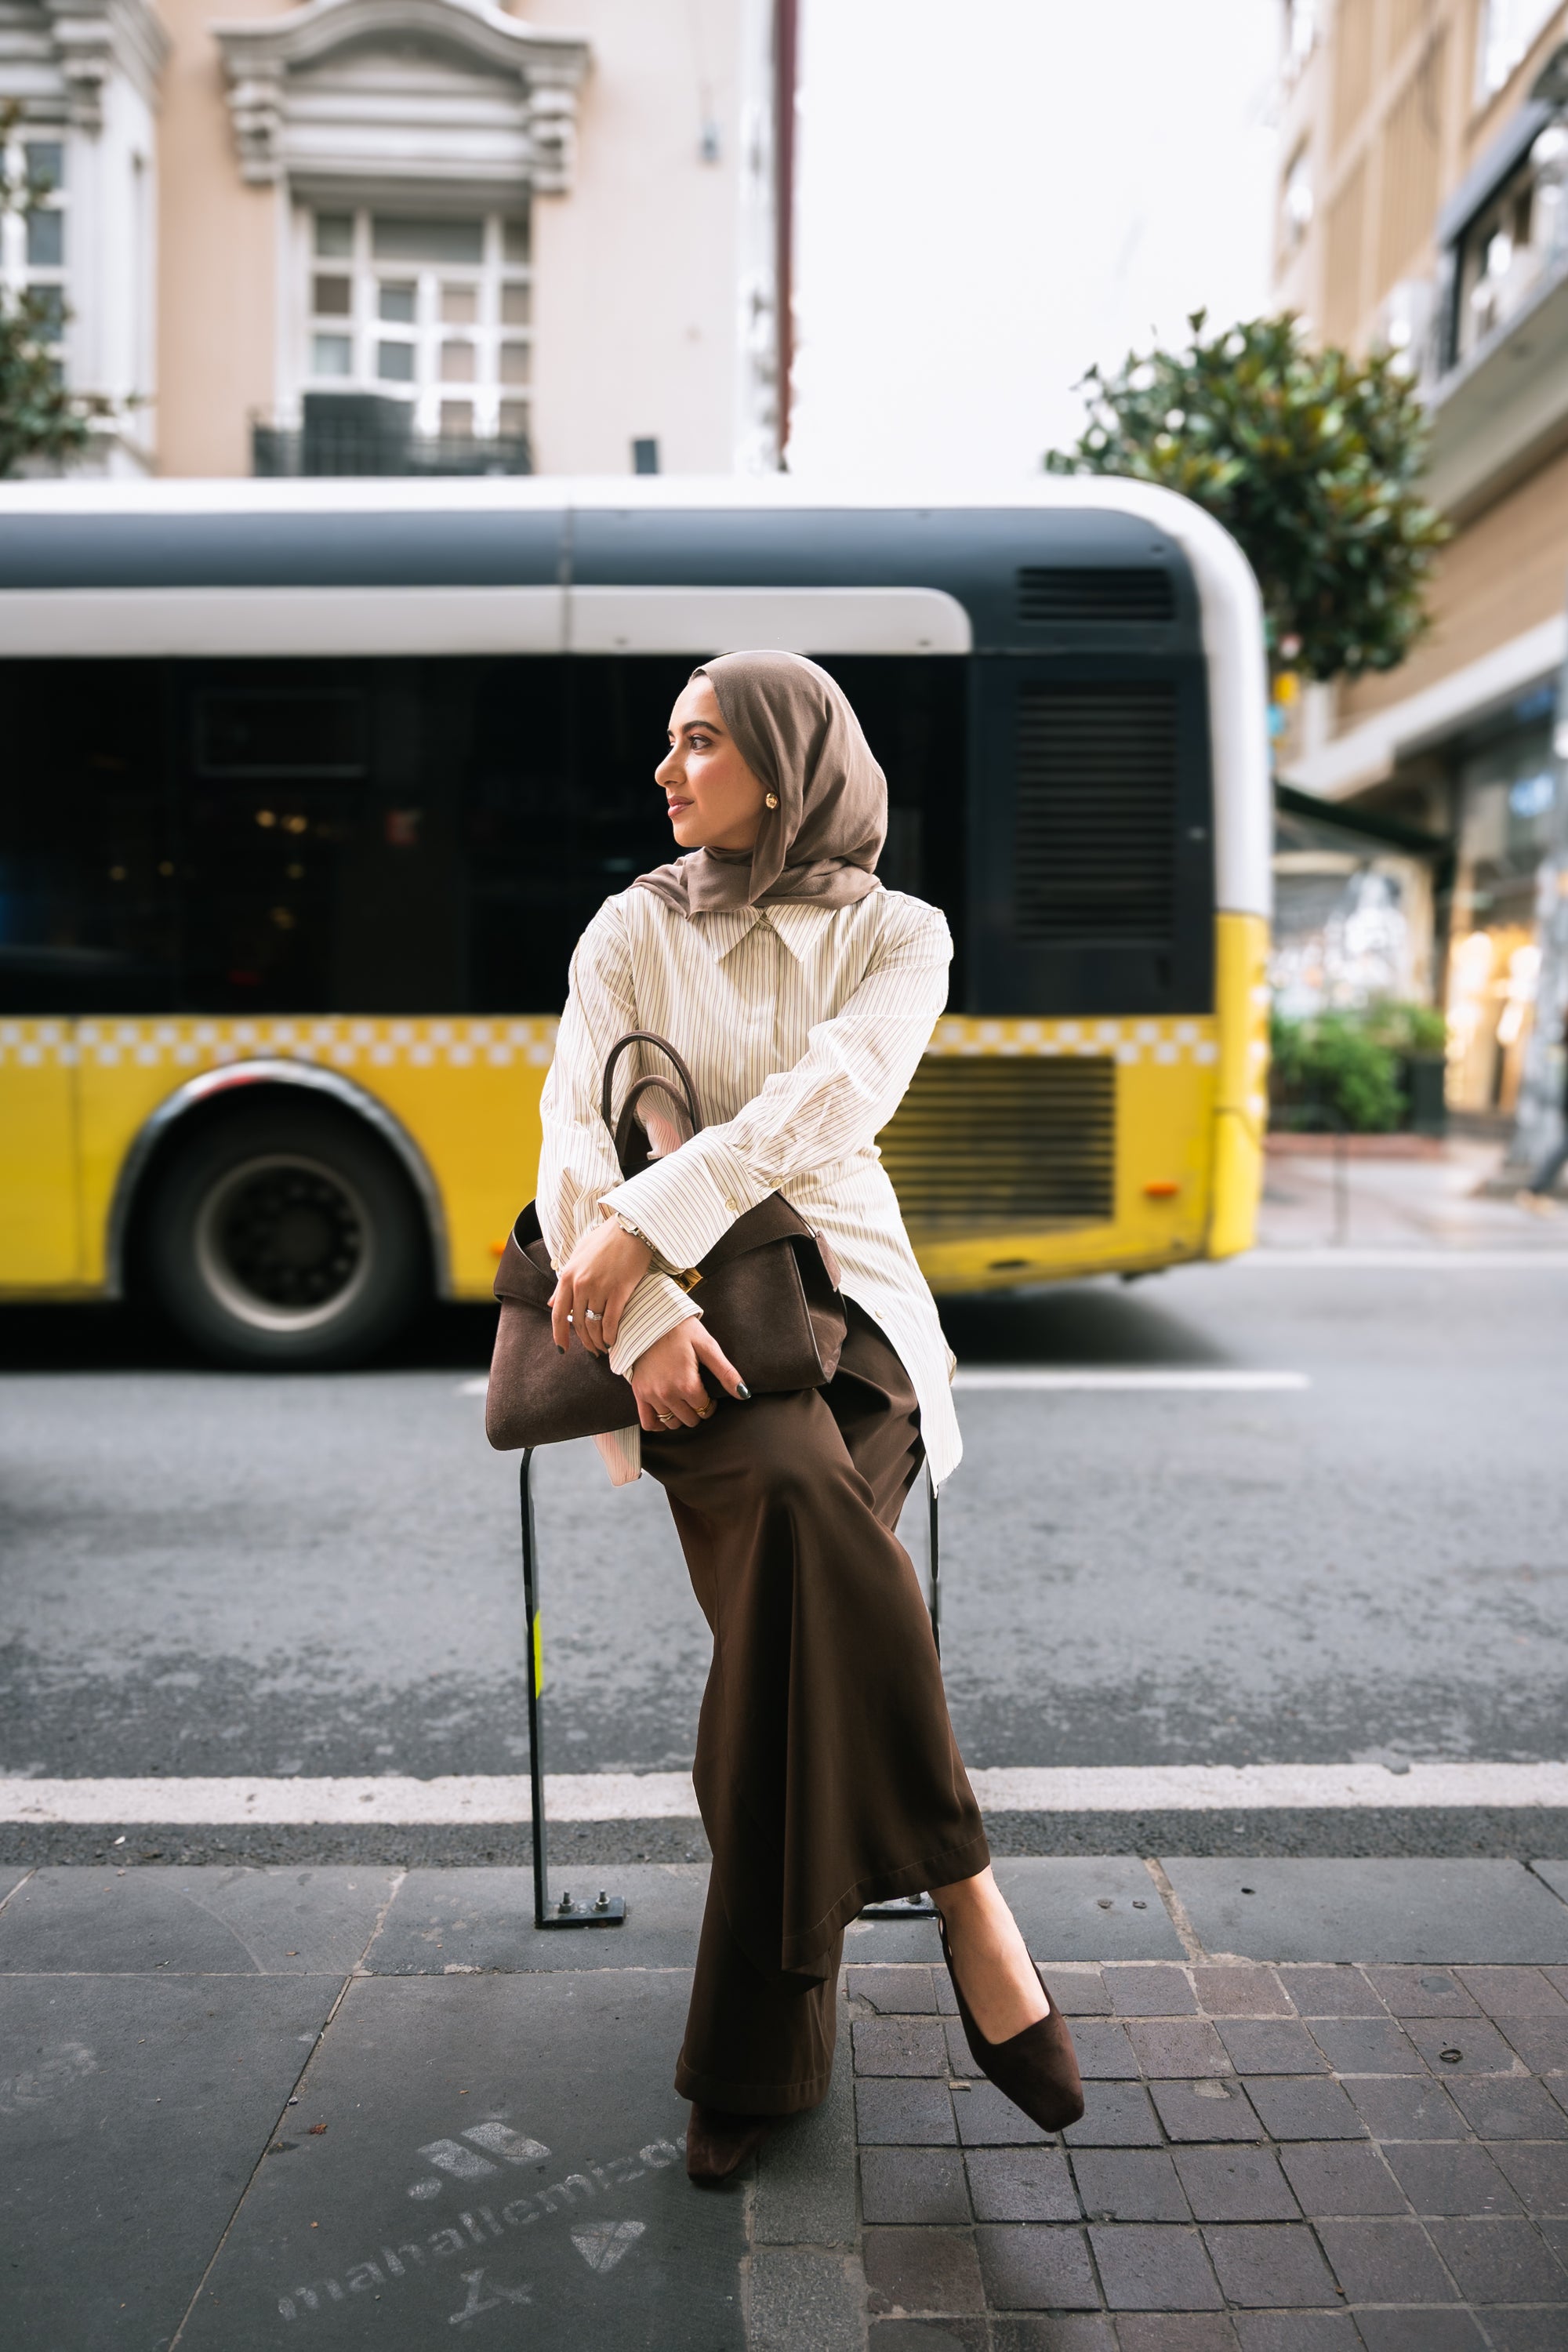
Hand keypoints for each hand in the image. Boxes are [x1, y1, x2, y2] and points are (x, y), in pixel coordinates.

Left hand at [550, 1219, 651, 1355]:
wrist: (631, 1226)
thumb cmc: (605, 1240)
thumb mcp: (578, 1257)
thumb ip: (564, 1282)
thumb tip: (551, 1304)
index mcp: (568, 1276)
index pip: (558, 1314)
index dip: (559, 1335)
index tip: (563, 1348)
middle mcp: (581, 1284)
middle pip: (578, 1324)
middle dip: (583, 1341)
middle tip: (590, 1350)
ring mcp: (600, 1288)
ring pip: (594, 1325)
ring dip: (597, 1341)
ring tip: (602, 1348)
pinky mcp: (619, 1291)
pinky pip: (611, 1322)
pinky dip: (610, 1336)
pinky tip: (612, 1342)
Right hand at [630, 1321, 747, 1430]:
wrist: (650, 1319)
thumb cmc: (682, 1331)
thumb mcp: (708, 1347)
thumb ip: (726, 1372)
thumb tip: (743, 1393)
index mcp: (687, 1383)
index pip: (705, 1409)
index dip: (710, 1404)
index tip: (709, 1394)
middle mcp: (668, 1393)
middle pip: (690, 1419)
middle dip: (697, 1410)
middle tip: (696, 1396)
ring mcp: (651, 1394)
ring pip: (672, 1423)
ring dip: (680, 1416)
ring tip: (683, 1401)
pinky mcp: (639, 1393)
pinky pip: (648, 1422)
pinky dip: (658, 1424)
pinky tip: (666, 1416)